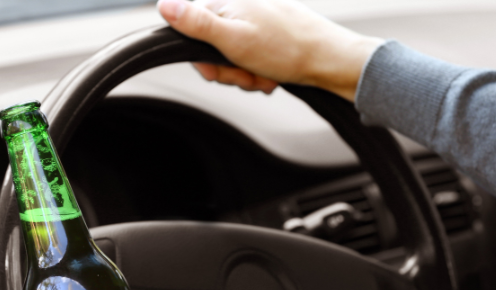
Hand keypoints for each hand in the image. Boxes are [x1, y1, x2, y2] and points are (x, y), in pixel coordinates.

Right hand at [156, 0, 383, 100]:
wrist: (331, 61)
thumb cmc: (288, 48)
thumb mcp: (233, 38)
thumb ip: (196, 23)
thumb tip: (163, 4)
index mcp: (228, 4)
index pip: (191, 32)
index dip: (203, 59)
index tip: (220, 68)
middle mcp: (241, 10)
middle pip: (212, 49)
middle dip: (229, 70)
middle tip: (247, 73)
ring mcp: (257, 24)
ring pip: (232, 60)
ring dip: (246, 76)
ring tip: (265, 75)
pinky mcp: (270, 38)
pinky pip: (251, 61)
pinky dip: (259, 74)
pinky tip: (273, 75)